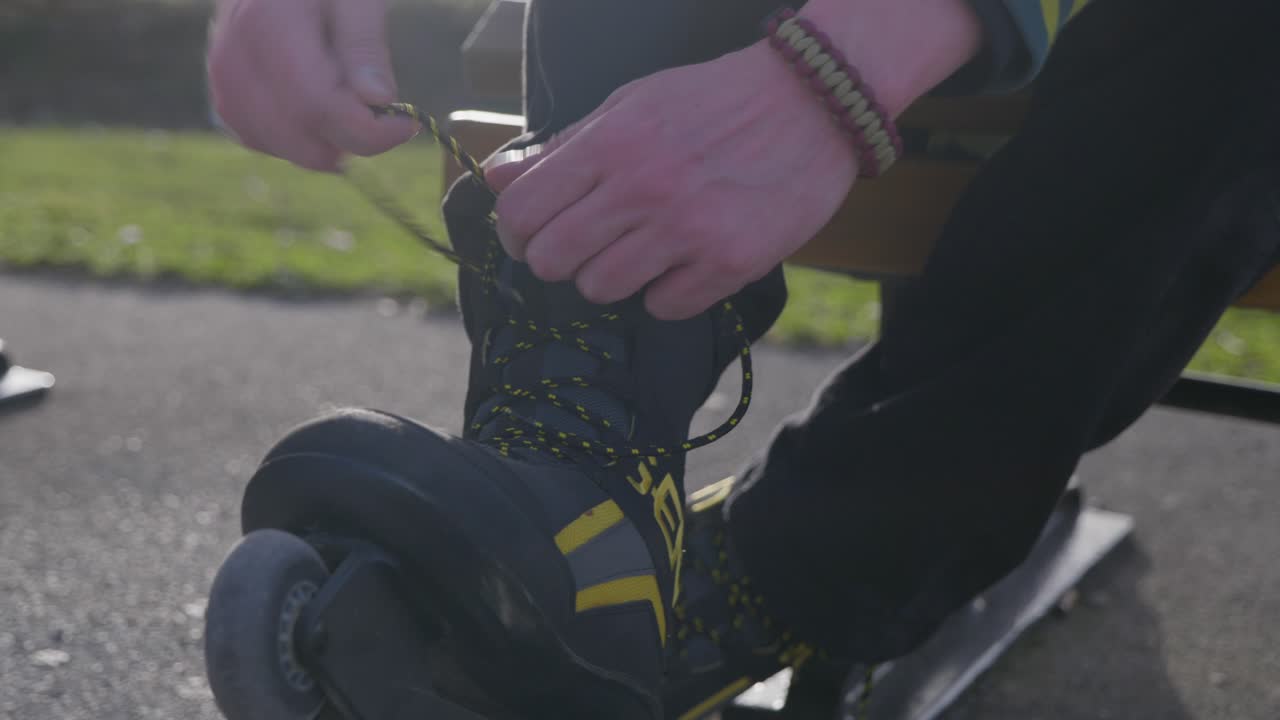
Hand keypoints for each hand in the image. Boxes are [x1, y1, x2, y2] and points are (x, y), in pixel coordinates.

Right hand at [206, 0, 416, 171]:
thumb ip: (364, 44)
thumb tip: (379, 99)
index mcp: (268, 27)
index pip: (318, 106)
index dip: (369, 130)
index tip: (406, 123)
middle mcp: (235, 62)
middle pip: (302, 138)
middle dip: (352, 138)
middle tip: (380, 111)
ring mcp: (224, 84)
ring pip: (286, 149)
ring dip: (328, 140)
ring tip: (347, 96)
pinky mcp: (226, 100)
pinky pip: (268, 142)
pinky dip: (301, 139)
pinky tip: (322, 110)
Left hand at [485, 42, 859, 321]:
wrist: (812, 101)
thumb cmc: (713, 101)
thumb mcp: (632, 104)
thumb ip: (565, 147)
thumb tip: (499, 180)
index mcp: (612, 144)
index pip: (522, 212)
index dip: (516, 235)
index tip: (532, 237)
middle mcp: (643, 188)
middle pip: (553, 262)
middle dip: (561, 261)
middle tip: (586, 249)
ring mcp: (688, 229)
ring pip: (601, 289)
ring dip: (612, 278)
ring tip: (639, 253)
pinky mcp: (731, 262)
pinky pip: (665, 307)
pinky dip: (667, 293)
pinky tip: (684, 263)